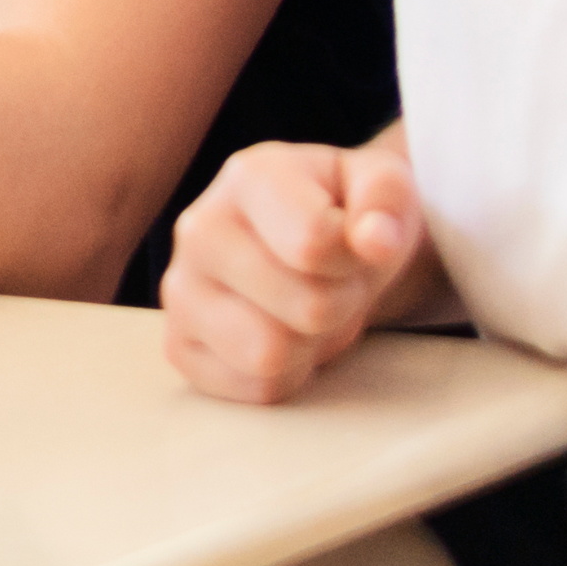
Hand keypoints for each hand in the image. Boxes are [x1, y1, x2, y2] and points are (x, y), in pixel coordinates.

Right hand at [158, 134, 429, 402]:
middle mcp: (200, 229)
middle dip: (340, 305)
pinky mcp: (180, 345)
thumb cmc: (346, 214)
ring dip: (310, 344)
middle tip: (334, 284)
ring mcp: (181, 290)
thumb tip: (375, 240)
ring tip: (306, 310)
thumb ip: (386, 200)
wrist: (312, 244)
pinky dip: (285, 374)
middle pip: (307, 308)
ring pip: (270, 356)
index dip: (356, 261)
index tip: (354, 247)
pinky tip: (282, 333)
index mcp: (249, 177)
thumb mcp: (383, 187)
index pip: (314, 245)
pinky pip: (254, 389)